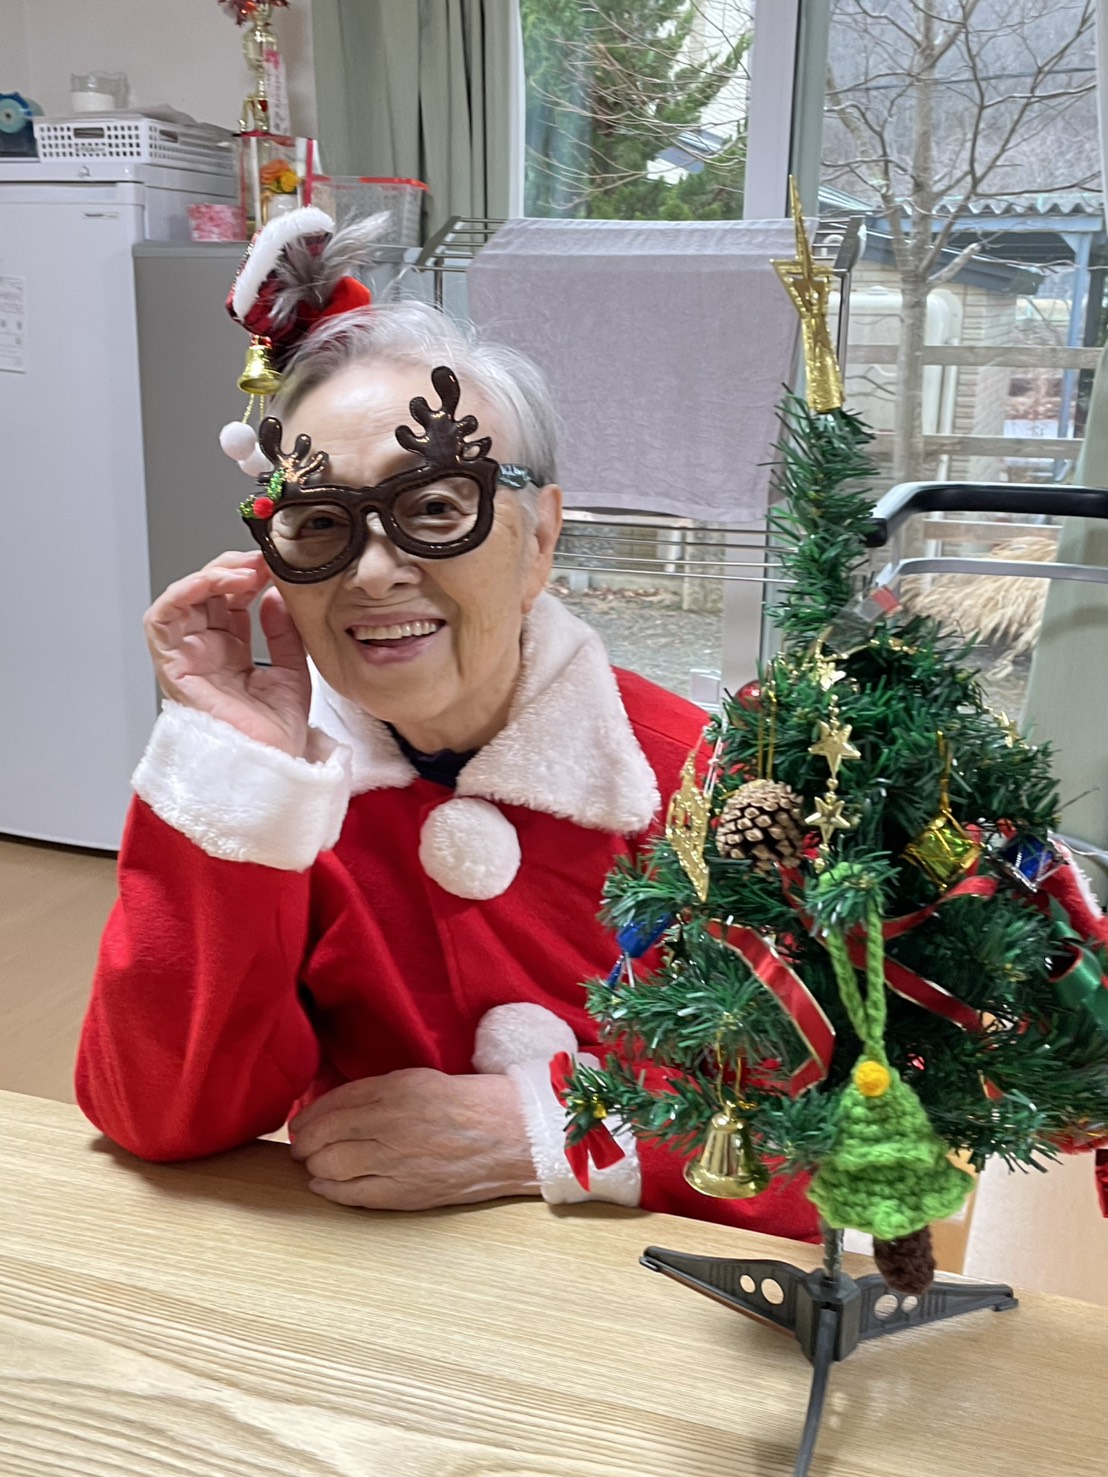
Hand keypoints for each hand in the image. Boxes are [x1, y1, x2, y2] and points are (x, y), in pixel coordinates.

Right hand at [144, 551, 310, 757]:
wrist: (271, 766)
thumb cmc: (277, 734)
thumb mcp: (291, 671)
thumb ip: (283, 633)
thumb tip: (275, 597)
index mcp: (231, 653)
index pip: (230, 600)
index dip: (249, 576)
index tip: (274, 564)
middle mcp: (206, 652)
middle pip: (206, 593)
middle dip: (232, 568)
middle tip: (261, 561)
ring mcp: (187, 657)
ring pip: (183, 598)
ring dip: (210, 575)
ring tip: (244, 570)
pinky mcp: (172, 666)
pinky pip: (161, 619)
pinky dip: (183, 592)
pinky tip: (214, 583)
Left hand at [289, 1068, 539, 1210]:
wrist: (511, 1136)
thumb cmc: (467, 1104)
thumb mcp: (419, 1080)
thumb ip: (376, 1091)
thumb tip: (330, 1105)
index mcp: (396, 1089)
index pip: (332, 1103)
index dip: (309, 1115)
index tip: (300, 1122)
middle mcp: (392, 1123)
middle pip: (324, 1136)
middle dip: (305, 1142)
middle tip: (301, 1144)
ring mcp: (397, 1160)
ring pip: (331, 1165)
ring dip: (314, 1165)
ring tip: (314, 1163)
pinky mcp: (405, 1192)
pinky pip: (351, 1194)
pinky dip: (329, 1189)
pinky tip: (324, 1183)